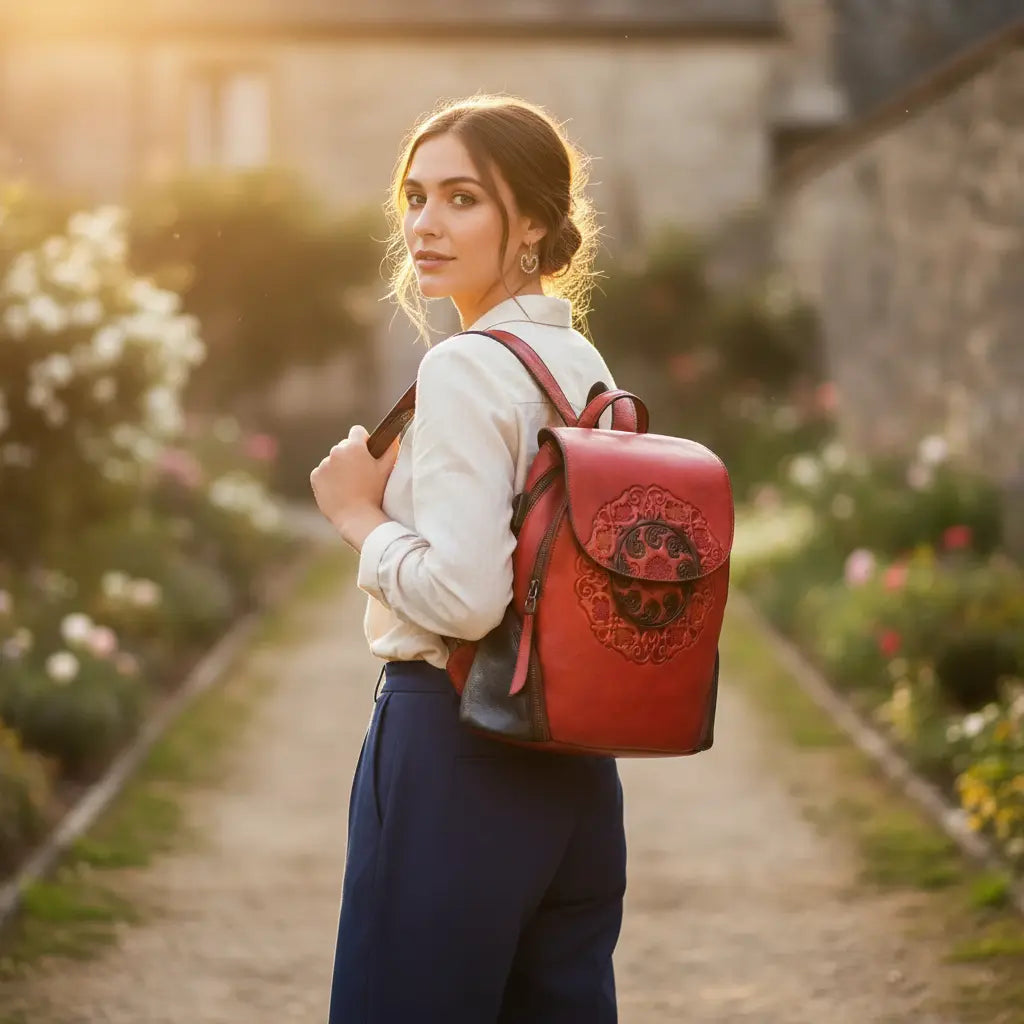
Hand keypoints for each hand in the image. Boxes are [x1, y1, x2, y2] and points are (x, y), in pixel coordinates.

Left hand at [310, 425, 398, 544]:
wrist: (356, 517)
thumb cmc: (375, 493)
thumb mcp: (387, 469)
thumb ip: (391, 448)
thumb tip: (393, 434)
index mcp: (353, 446)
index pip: (357, 431)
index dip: (364, 441)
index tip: (368, 453)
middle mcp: (336, 451)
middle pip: (344, 446)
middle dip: (351, 455)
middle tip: (361, 474)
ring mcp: (324, 464)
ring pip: (333, 460)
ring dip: (340, 468)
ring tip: (350, 485)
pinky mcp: (315, 477)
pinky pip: (323, 472)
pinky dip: (329, 479)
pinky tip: (339, 490)